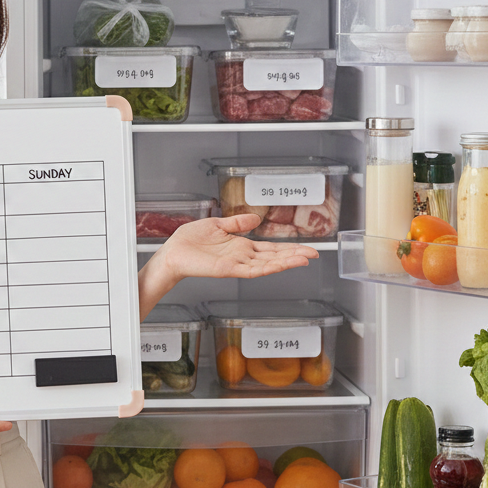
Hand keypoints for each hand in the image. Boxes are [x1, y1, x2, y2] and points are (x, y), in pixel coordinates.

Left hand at [138, 214, 318, 317]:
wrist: (173, 252)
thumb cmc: (190, 241)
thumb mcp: (217, 225)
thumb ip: (237, 224)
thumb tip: (255, 218)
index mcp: (241, 247)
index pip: (270, 249)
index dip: (288, 249)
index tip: (306, 248)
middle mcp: (242, 257)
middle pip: (274, 257)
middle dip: (294, 256)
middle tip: (315, 254)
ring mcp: (237, 265)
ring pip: (267, 265)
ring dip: (286, 262)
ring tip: (304, 259)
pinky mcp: (229, 269)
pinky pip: (251, 270)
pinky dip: (267, 268)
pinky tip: (280, 265)